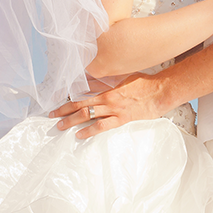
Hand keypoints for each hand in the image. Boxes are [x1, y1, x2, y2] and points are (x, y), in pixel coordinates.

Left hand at [50, 72, 169, 138]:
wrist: (160, 91)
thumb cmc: (143, 84)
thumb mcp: (122, 77)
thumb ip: (106, 80)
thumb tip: (89, 81)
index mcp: (106, 88)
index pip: (81, 95)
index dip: (66, 102)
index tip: (55, 106)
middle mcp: (107, 98)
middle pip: (80, 105)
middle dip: (64, 112)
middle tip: (52, 117)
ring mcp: (114, 109)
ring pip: (87, 115)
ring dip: (72, 121)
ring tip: (61, 126)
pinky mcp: (123, 118)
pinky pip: (103, 126)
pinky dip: (90, 130)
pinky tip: (80, 135)